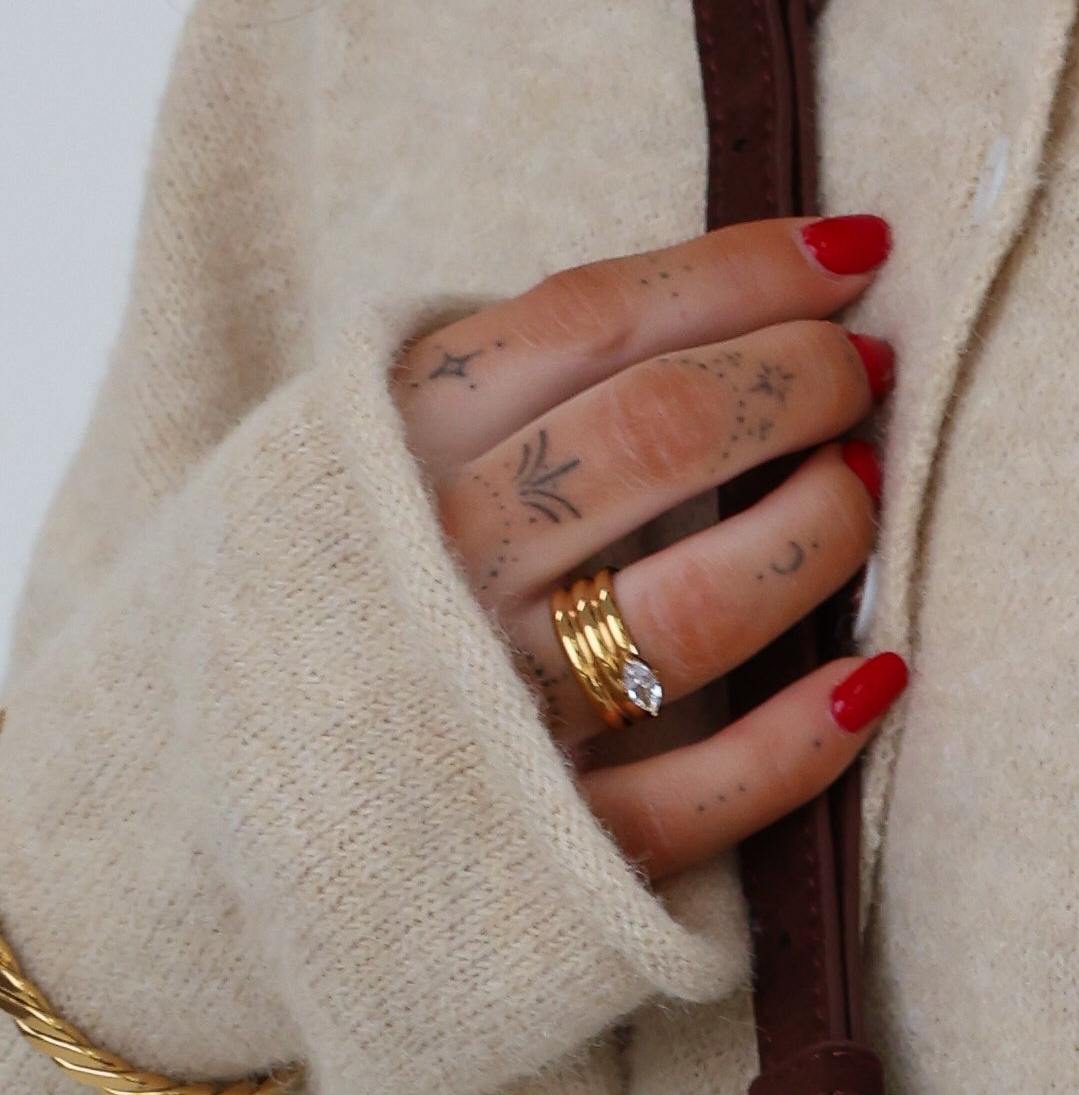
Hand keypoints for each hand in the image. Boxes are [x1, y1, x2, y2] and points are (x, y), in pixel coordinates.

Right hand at [391, 215, 907, 881]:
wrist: (186, 797)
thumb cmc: (332, 588)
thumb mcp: (359, 445)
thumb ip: (497, 381)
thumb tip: (717, 302)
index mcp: (388, 445)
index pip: (595, 320)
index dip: (747, 273)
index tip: (854, 247)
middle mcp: (442, 569)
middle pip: (662, 438)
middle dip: (799, 383)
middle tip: (863, 369)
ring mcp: (498, 711)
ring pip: (701, 611)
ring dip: (818, 535)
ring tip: (863, 491)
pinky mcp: (556, 847)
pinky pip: (710, 792)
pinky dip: (809, 734)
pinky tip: (875, 674)